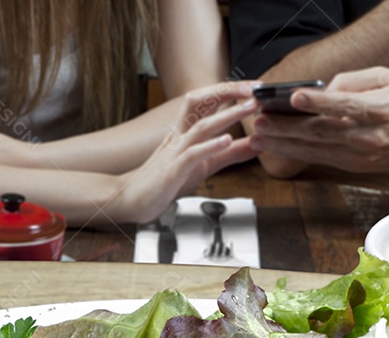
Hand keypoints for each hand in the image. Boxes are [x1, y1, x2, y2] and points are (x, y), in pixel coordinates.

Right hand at [109, 81, 260, 221]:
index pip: (206, 101)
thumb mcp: (205, 164)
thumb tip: (256, 144)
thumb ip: (230, 154)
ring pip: (201, 126)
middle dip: (227, 92)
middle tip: (253, 87)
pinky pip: (192, 154)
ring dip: (227, 115)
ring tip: (249, 107)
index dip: (228, 91)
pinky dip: (210, 146)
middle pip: (200, 102)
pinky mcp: (173, 171)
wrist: (132, 200)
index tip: (252, 86)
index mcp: (185, 131)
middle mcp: (179, 135)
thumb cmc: (166, 181)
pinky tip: (226, 140)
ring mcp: (174, 151)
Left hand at [250, 67, 388, 173]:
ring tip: (259, 137)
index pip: (344, 105)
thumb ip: (354, 80)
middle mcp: (368, 135)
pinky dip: (297, 154)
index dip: (319, 102)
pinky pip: (321, 159)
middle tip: (260, 121)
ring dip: (284, 144)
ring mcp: (361, 154)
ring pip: (316, 149)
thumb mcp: (387, 78)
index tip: (295, 97)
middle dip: (287, 127)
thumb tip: (325, 89)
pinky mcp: (355, 166)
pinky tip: (278, 148)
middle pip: (322, 131)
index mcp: (379, 109)